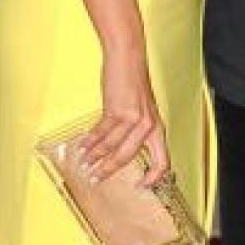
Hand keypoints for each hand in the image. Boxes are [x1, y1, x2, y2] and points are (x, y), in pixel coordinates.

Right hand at [78, 48, 169, 186]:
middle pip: (128, 158)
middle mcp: (148, 126)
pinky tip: (82, 145)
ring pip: (111, 146)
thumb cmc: (134, 82)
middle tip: (95, 178)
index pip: (162, 161)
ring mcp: (133, 118)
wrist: (128, 58)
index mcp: (157, 128)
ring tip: (84, 162)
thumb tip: (121, 149)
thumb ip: (137, 129)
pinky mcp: (117, 109)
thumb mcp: (143, 109)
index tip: (140, 186)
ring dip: (94, 156)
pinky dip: (90, 141)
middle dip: (108, 170)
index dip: (152, 178)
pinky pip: (101, 132)